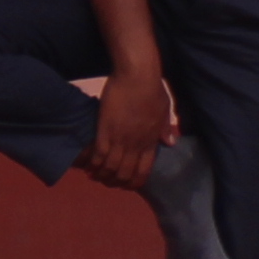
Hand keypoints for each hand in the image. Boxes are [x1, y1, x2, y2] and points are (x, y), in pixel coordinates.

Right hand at [84, 67, 176, 193]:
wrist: (138, 74)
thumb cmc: (152, 88)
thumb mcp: (164, 109)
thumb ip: (165, 129)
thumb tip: (170, 143)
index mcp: (151, 141)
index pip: (143, 171)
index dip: (134, 182)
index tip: (125, 184)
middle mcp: (136, 144)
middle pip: (125, 173)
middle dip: (114, 181)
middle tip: (106, 180)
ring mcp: (120, 138)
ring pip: (110, 168)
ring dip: (101, 175)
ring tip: (93, 174)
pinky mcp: (105, 129)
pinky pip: (99, 155)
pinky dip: (93, 163)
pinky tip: (87, 165)